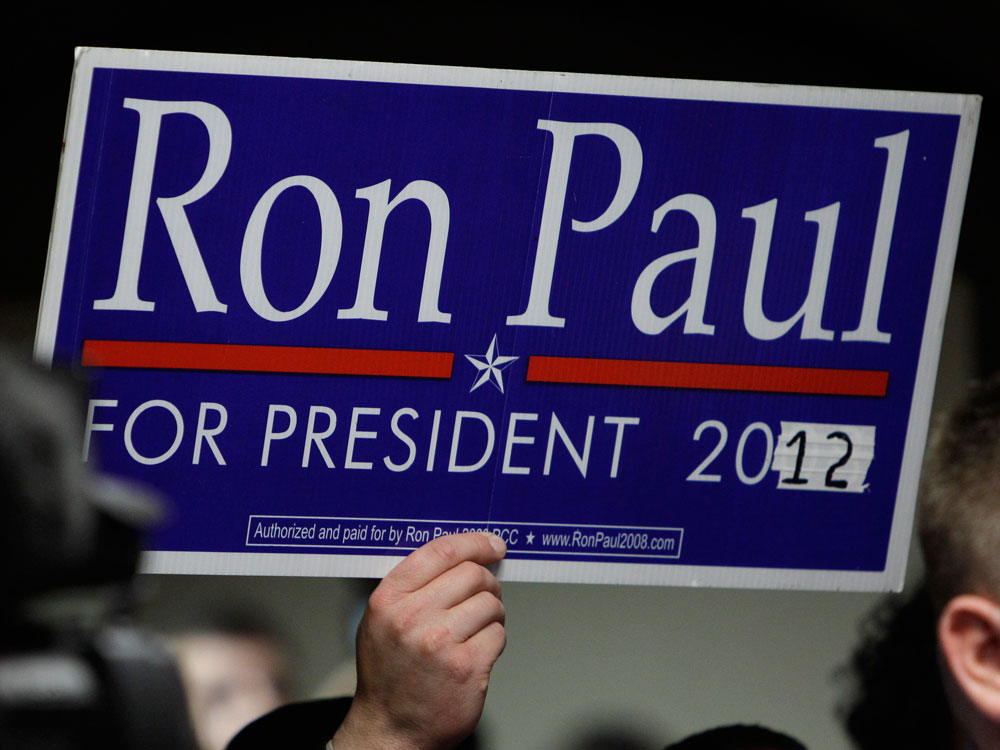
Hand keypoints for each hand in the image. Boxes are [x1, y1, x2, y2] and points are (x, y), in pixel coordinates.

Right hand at [331, 532, 506, 749]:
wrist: (390, 730)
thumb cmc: (390, 671)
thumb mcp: (383, 619)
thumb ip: (415, 585)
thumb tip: (467, 555)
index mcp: (389, 599)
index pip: (441, 551)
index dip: (474, 543)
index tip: (493, 545)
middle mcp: (411, 618)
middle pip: (472, 574)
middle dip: (486, 583)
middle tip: (484, 596)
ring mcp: (439, 643)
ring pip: (490, 603)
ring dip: (492, 613)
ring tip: (476, 629)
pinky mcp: (466, 667)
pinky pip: (498, 634)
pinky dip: (494, 640)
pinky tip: (476, 653)